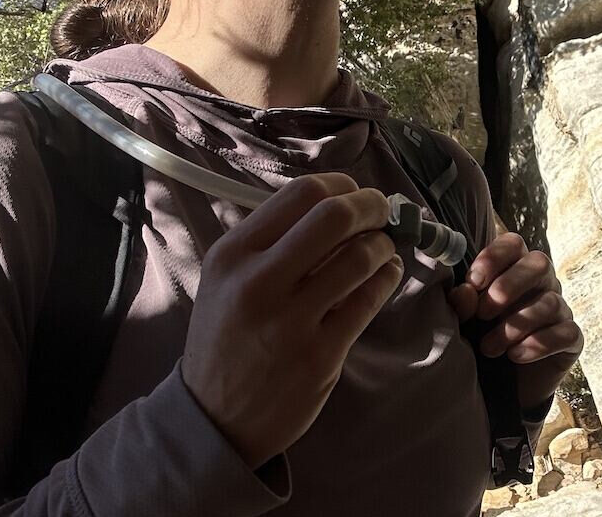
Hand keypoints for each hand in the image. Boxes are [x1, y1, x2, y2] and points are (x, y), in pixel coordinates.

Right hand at [181, 172, 403, 467]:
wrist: (214, 417)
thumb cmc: (227, 337)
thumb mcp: (227, 280)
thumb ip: (271, 240)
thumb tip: (338, 202)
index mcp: (232, 255)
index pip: (301, 194)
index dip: (342, 185)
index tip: (355, 193)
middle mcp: (257, 282)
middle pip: (334, 216)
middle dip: (372, 206)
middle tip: (383, 212)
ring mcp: (290, 321)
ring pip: (360, 258)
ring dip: (383, 245)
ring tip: (384, 248)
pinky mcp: (320, 355)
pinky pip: (369, 300)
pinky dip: (386, 278)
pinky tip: (386, 275)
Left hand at [446, 231, 582, 410]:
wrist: (501, 389)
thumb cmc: (481, 340)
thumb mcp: (466, 322)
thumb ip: (462, 305)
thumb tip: (465, 292)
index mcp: (514, 269)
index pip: (514, 244)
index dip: (494, 257)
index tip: (473, 282)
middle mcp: (542, 284)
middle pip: (540, 263)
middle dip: (509, 286)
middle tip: (482, 314)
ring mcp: (560, 310)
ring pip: (550, 302)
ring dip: (515, 325)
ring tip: (489, 348)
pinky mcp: (572, 339)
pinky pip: (566, 332)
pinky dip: (539, 344)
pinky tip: (516, 356)